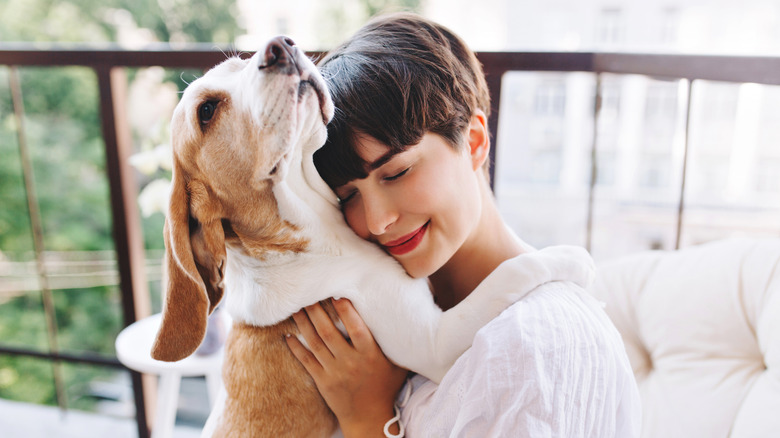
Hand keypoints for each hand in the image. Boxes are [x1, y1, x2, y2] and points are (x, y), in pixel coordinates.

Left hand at [286, 298, 408, 436]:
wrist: (369, 419)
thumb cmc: (385, 388)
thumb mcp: (398, 366)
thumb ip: (398, 345)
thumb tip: (407, 320)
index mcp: (370, 355)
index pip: (356, 328)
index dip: (346, 311)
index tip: (336, 294)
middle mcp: (351, 362)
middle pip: (329, 332)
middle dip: (317, 312)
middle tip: (307, 294)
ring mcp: (334, 372)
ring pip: (315, 343)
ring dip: (304, 324)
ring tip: (296, 307)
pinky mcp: (323, 382)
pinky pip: (307, 361)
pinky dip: (296, 348)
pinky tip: (288, 336)